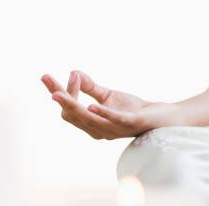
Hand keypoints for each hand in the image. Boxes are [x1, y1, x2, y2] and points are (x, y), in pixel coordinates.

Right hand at [41, 71, 178, 138]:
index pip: (68, 112)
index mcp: (92, 125)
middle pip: (73, 116)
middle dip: (60, 97)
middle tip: (46, 79)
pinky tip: (92, 105)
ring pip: (88, 120)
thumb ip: (91, 87)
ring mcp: (114, 129)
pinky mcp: (130, 124)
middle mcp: (100, 131)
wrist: (161, 118)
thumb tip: (74, 72)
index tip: (48, 77)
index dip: (60, 94)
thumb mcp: (108, 96)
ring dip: (73, 105)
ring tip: (59, 94)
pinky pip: (113, 121)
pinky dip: (102, 113)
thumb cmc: (133, 110)